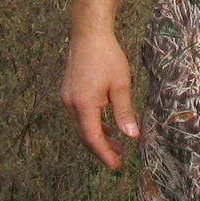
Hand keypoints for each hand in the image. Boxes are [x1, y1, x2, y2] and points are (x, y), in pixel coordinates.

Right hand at [60, 31, 139, 170]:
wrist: (89, 34)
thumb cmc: (107, 56)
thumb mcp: (121, 84)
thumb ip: (125, 112)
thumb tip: (132, 136)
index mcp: (84, 105)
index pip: (93, 139)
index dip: (105, 154)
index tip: (116, 166)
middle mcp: (71, 105)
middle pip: (85, 136)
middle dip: (102, 149)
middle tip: (119, 158)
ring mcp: (67, 99)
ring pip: (81, 127)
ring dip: (98, 137)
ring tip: (116, 144)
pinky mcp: (68, 93)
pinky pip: (80, 116)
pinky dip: (92, 124)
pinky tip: (105, 126)